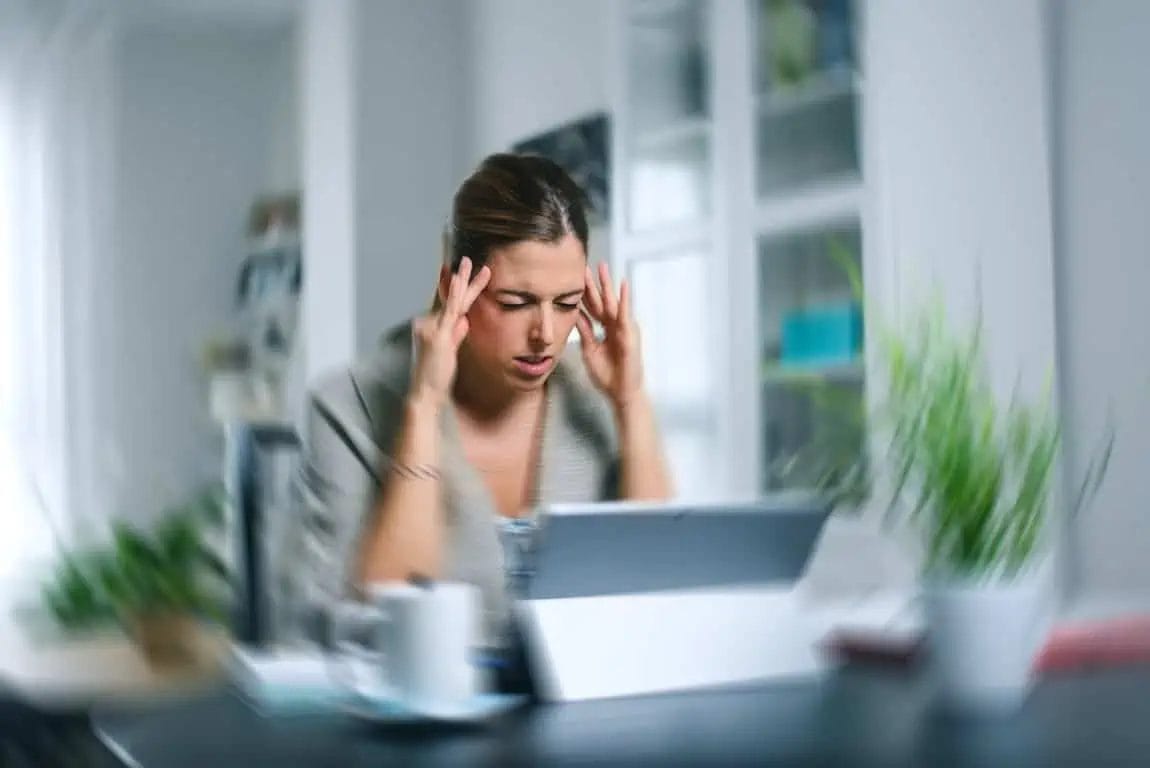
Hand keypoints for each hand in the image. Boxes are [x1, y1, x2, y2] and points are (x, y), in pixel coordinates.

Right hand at [410, 257, 490, 407]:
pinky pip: (450, 312)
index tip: (458, 274)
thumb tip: (464, 321)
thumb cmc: (436, 376)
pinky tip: (458, 281)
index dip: (454, 288)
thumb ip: (456, 335)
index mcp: (434, 327)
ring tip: (467, 262)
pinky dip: (454, 295)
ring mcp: (432, 328)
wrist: (425, 393)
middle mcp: (430, 324)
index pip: (448, 304)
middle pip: (449, 298)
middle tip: (466, 259)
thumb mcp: (449, 353)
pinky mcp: (438, 336)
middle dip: (460, 279)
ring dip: (461, 281)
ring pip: (452, 301)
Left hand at [576, 262, 643, 409]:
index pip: (592, 308)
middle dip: (594, 283)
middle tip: (586, 265)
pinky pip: (625, 314)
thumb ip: (584, 331)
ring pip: (612, 303)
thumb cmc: (607, 374)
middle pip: (601, 301)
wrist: (620, 392)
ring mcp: (623, 328)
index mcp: (604, 329)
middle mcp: (614, 325)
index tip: (574, 278)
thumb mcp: (589, 350)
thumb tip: (574, 314)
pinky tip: (622, 286)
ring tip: (603, 268)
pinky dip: (624, 300)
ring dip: (608, 285)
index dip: (584, 294)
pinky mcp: (629, 334)